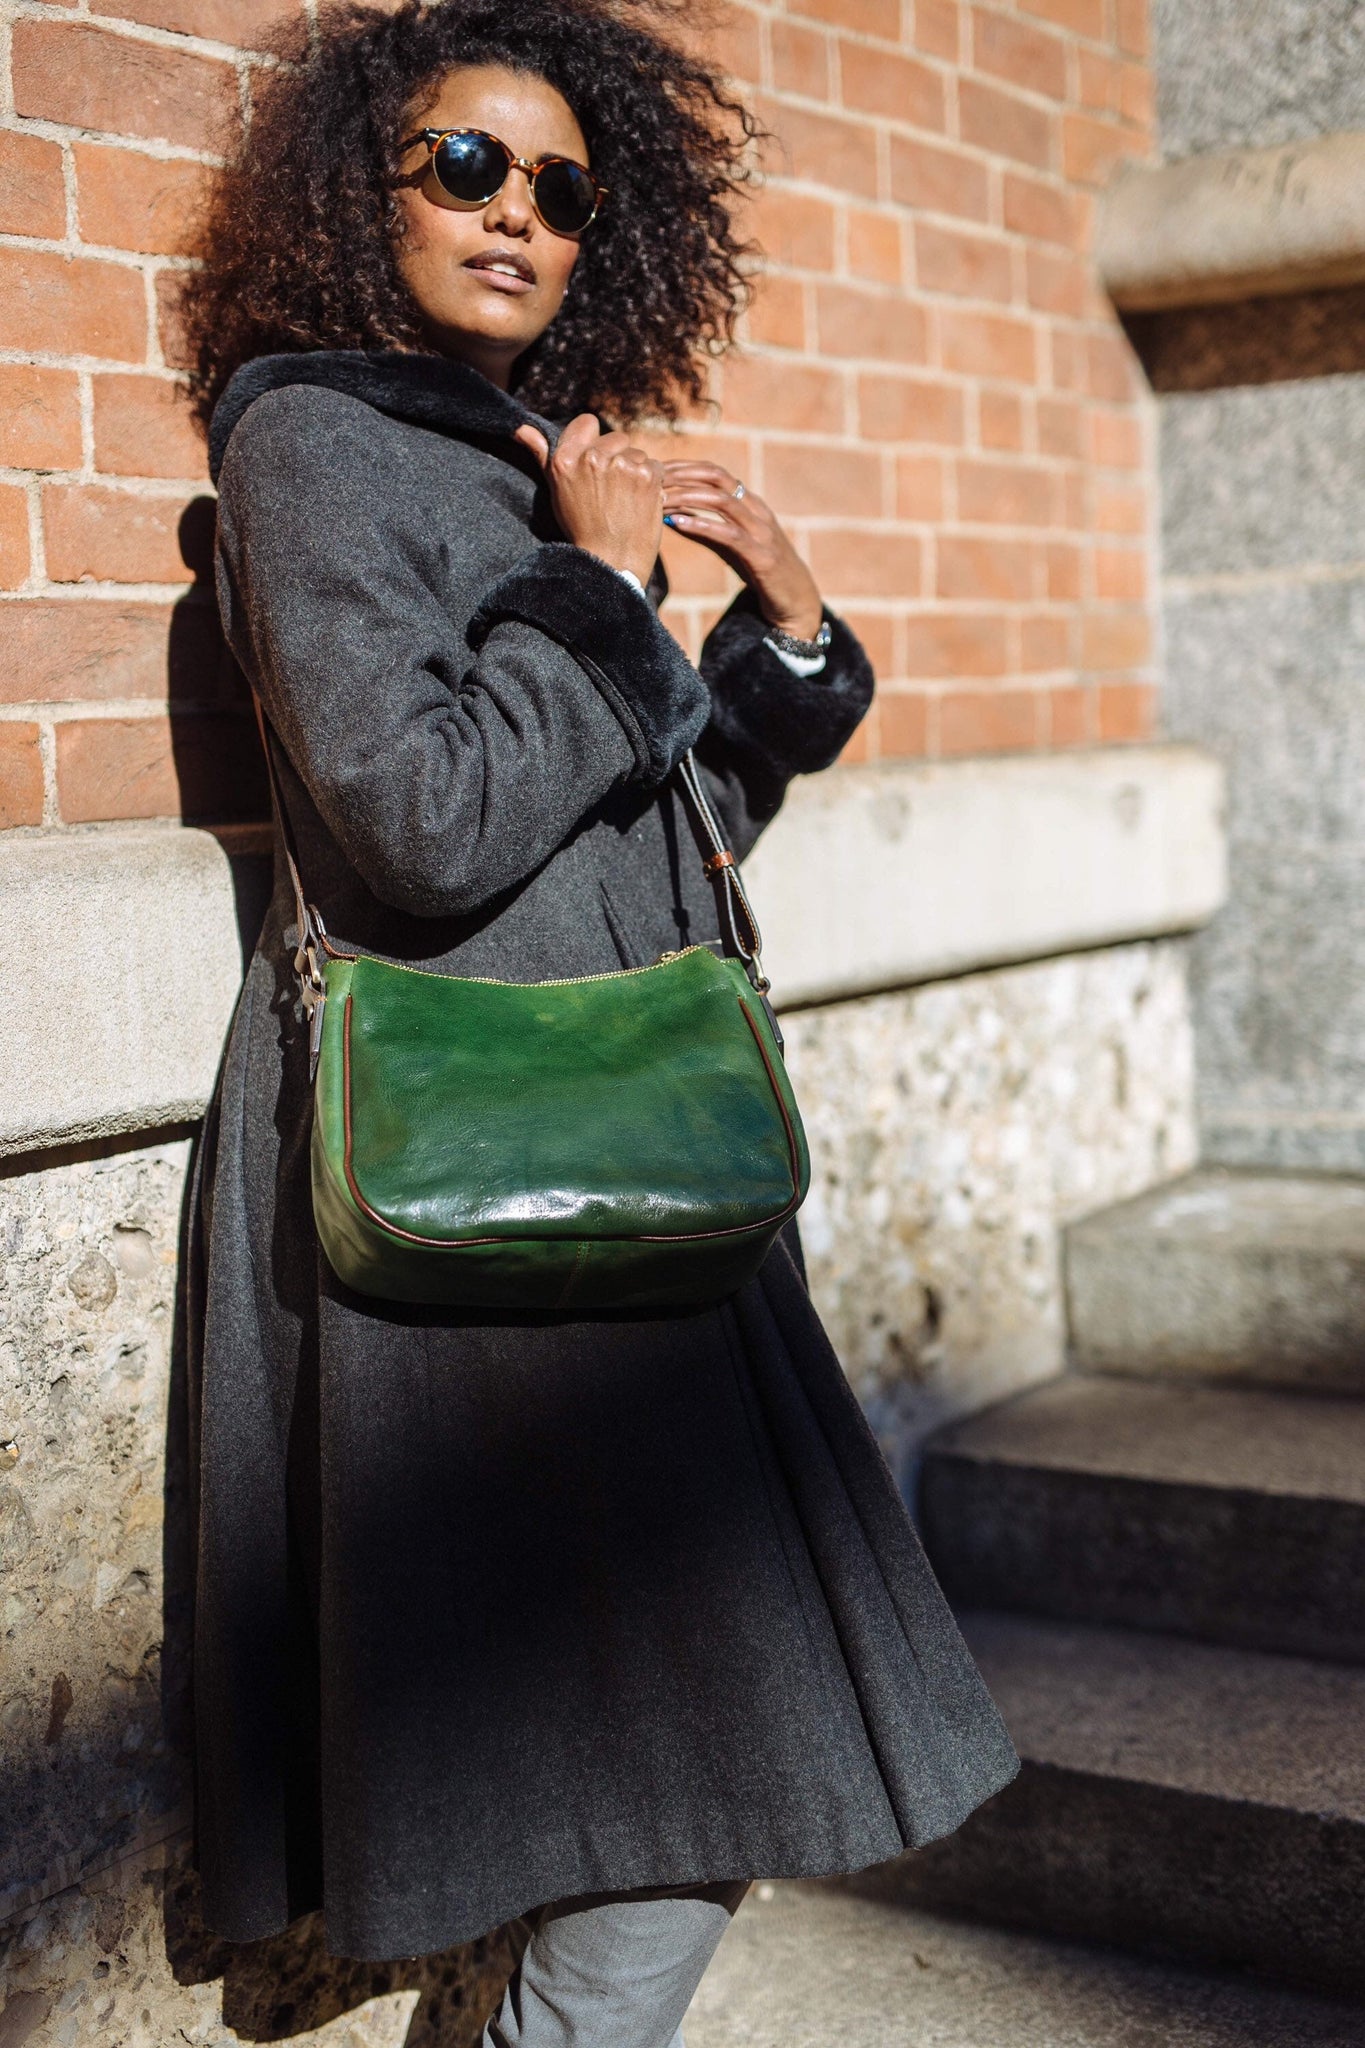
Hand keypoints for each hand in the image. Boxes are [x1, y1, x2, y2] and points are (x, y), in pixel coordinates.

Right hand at [514, 416, 664, 587]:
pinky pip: (655, 465)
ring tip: (625, 499)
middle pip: (616, 437)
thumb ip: (542, 455)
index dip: (594, 441)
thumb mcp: (557, 491)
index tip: (596, 463)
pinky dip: (652, 482)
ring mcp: (622, 465)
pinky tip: (640, 502)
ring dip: (636, 470)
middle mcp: (593, 458)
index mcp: (566, 459)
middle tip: (612, 489)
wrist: (611, 562)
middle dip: (617, 458)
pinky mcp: (647, 475)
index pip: (587, 422)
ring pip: (637, 452)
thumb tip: (522, 429)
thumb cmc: (582, 529)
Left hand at [661, 461, 823, 640]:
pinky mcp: (762, 555)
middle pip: (717, 477)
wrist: (794, 598)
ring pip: (722, 500)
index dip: (684, 467)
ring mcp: (761, 531)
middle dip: (682, 474)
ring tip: (659, 500)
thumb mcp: (728, 544)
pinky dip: (701, 525)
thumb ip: (703, 529)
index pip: (714, 472)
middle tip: (653, 479)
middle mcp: (756, 510)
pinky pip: (729, 534)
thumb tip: (669, 516)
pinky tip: (678, 524)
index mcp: (749, 502)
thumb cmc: (759, 568)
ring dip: (687, 497)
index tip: (656, 470)